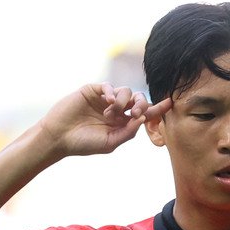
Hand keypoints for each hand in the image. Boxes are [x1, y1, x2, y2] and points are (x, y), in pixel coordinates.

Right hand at [38, 83, 171, 157]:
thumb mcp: (110, 143)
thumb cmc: (82, 144)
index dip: (158, 108)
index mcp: (122, 123)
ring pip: (126, 91)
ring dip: (123, 101)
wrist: (58, 138)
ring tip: (110, 113)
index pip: (144, 113)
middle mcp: (116, 110)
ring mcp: (104, 99)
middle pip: (139, 99)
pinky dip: (112, 92)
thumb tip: (143, 118)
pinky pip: (109, 86)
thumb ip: (128, 132)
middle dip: (142, 104)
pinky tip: (107, 102)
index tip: (171, 102)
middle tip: (135, 113)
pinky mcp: (93, 91)